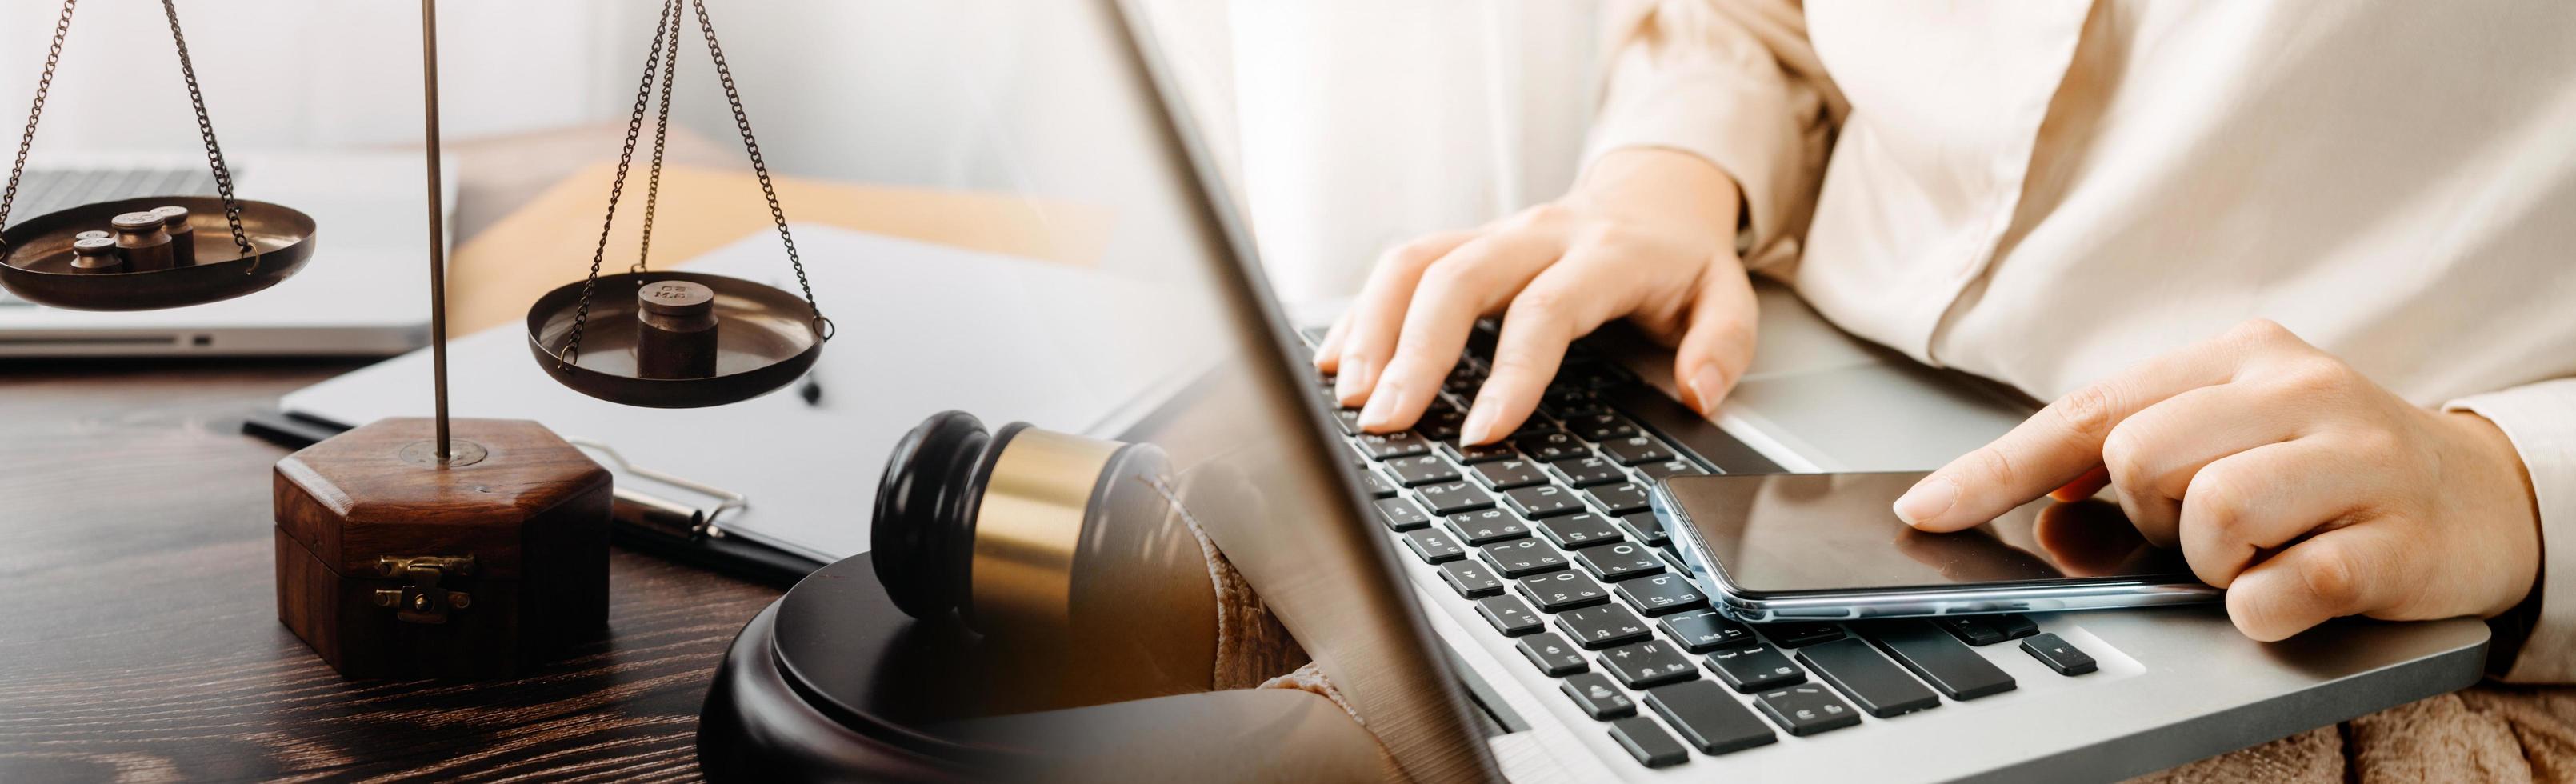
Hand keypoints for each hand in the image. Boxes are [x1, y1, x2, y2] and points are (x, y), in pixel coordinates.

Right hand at [1312, 148, 1757, 443]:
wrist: (1656, 192)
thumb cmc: (1681, 260)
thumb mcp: (1728, 297)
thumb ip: (1722, 345)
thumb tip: (1697, 392)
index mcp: (1606, 254)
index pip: (1545, 310)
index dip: (1509, 374)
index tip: (1478, 435)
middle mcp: (1539, 235)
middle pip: (1457, 278)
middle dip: (1413, 352)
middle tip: (1385, 420)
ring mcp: (1495, 234)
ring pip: (1415, 262)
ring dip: (1373, 329)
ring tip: (1350, 397)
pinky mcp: (1465, 241)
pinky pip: (1400, 264)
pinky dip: (1363, 314)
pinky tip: (1338, 362)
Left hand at [1894, 319, 2540, 640]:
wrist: (2480, 496)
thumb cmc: (2323, 470)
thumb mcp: (2225, 444)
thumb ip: (2128, 473)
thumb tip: (2047, 525)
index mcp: (2234, 356)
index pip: (2085, 413)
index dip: (1995, 470)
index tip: (1925, 510)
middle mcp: (2295, 389)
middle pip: (2141, 458)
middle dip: (2142, 517)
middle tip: (2194, 533)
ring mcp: (2353, 458)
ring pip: (2211, 513)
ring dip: (2206, 563)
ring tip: (2251, 556)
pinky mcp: (2397, 537)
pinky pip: (2284, 587)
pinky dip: (2262, 606)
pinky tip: (2285, 589)